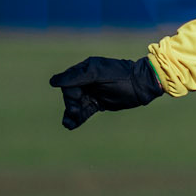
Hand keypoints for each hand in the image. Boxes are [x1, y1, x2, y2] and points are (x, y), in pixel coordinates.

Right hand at [49, 55, 163, 130]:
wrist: (141, 86)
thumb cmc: (121, 77)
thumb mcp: (99, 75)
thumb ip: (77, 77)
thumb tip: (53, 82)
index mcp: (87, 69)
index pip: (69, 82)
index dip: (70, 93)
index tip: (76, 100)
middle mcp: (87, 80)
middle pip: (71, 95)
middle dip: (71, 104)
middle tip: (75, 113)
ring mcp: (93, 92)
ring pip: (77, 104)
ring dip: (72, 114)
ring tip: (68, 124)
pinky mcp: (98, 102)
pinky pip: (85, 111)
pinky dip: (78, 118)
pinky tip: (70, 125)